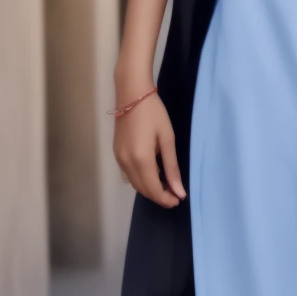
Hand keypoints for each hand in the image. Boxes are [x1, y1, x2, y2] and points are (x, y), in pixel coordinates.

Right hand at [113, 91, 185, 207]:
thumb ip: (171, 167)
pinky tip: (153, 175)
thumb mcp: (167, 139)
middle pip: (142, 189)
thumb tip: (179, 191)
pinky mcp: (117, 154)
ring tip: (167, 187)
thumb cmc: (154, 114)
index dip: (166, 198)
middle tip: (175, 196)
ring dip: (150, 189)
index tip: (178, 200)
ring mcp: (119, 159)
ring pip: (135, 183)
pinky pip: (129, 174)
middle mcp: (126, 163)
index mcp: (141, 160)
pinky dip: (142, 180)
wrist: (132, 95)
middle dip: (158, 196)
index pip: (153, 189)